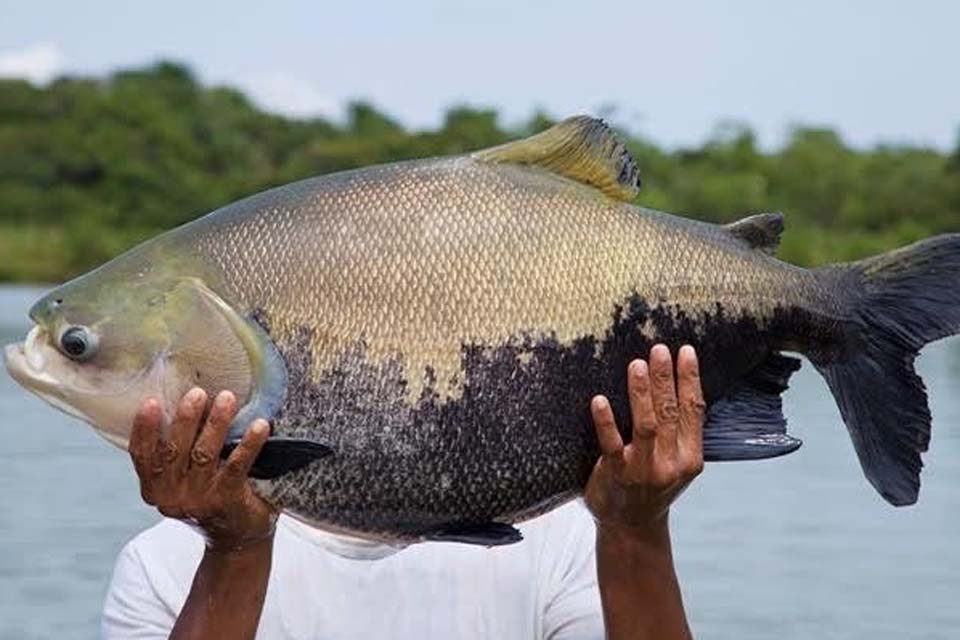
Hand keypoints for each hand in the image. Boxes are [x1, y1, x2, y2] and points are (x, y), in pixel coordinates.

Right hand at [128, 388, 278, 550]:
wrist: (237, 537)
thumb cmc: (210, 495)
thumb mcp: (184, 478)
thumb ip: (178, 450)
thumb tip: (186, 398)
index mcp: (154, 489)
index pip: (141, 456)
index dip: (144, 429)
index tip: (151, 401)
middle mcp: (171, 497)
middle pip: (173, 451)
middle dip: (185, 419)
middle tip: (198, 392)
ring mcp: (198, 501)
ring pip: (204, 455)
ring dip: (216, 423)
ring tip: (227, 398)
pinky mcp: (226, 501)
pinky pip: (237, 466)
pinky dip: (249, 444)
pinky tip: (261, 425)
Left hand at [585, 344, 704, 540]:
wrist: (631, 528)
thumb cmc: (651, 486)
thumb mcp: (676, 463)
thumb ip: (679, 432)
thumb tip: (677, 383)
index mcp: (690, 458)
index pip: (694, 410)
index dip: (690, 379)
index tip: (686, 351)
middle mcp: (671, 463)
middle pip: (671, 413)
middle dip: (666, 378)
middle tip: (659, 349)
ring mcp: (644, 470)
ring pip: (647, 425)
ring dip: (642, 393)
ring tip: (637, 364)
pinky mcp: (617, 474)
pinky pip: (611, 444)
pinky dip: (606, 421)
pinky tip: (599, 400)